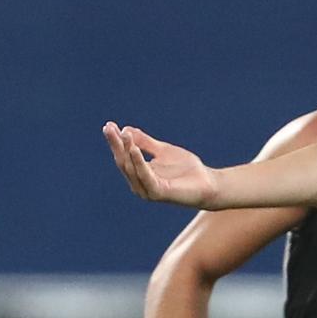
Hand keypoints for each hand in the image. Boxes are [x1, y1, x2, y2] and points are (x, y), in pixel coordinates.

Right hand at [103, 122, 218, 207]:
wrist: (208, 183)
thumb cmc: (186, 169)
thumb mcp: (163, 151)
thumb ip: (146, 142)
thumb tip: (126, 129)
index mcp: (139, 173)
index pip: (123, 155)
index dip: (116, 141)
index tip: (108, 125)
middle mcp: (139, 183)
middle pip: (123, 161)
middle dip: (116, 144)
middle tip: (108, 127)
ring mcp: (147, 190)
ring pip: (132, 168)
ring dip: (127, 150)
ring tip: (123, 135)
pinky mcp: (158, 193)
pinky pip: (145, 176)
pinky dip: (139, 163)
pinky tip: (135, 150)